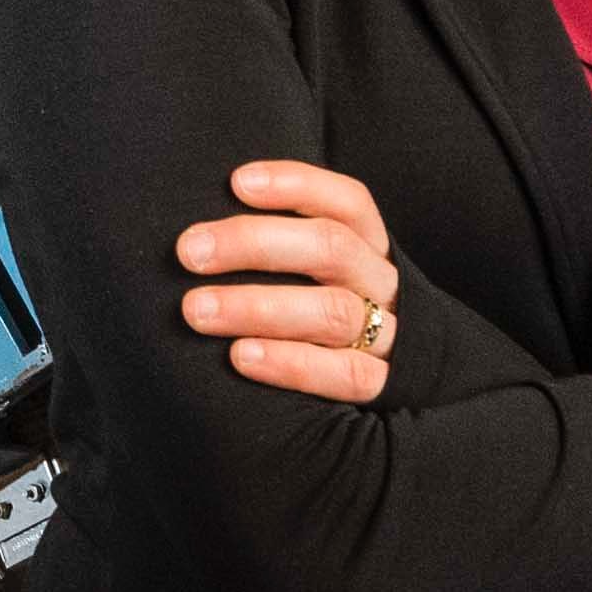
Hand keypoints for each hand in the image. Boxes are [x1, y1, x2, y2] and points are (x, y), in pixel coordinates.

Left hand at [179, 158, 401, 406]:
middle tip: (191, 252)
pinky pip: (346, 374)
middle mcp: (384, 287)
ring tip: (198, 310)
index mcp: (371, 250)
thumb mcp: (319, 278)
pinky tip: (241, 356)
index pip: (348, 203)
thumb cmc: (322, 322)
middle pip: (332, 248)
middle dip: (255, 243)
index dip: (297, 185)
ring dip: (258, 307)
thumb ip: (279, 251)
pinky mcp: (386, 388)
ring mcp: (391, 338)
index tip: (237, 183)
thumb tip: (203, 232)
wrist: (400, 408)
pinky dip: (291, 364)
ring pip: (333, 312)